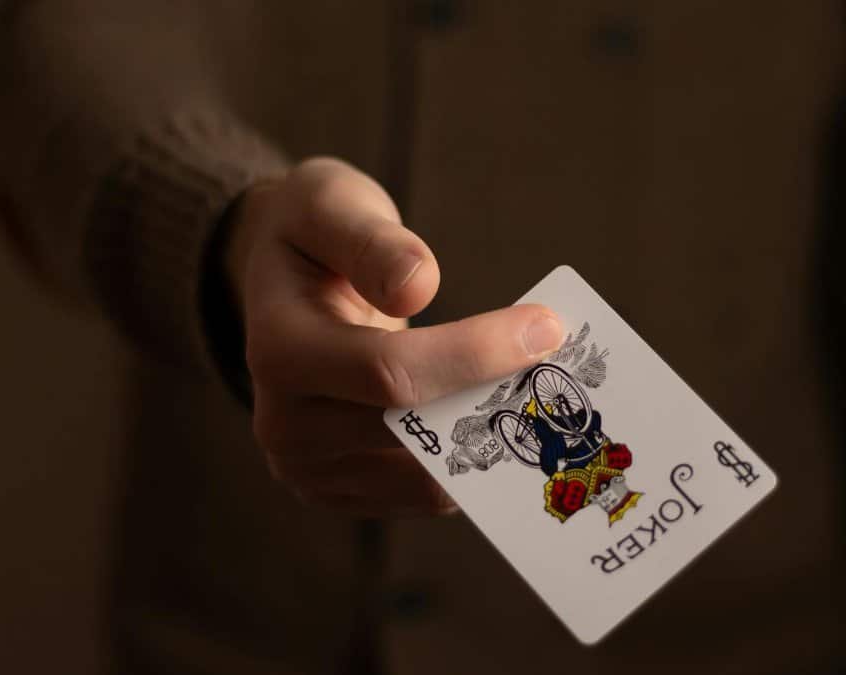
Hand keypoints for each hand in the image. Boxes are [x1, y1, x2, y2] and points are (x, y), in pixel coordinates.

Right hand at [226, 158, 563, 514]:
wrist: (279, 289)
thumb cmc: (311, 238)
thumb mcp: (329, 206)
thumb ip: (371, 241)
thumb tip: (420, 284)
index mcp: (277, 350)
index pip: (388, 372)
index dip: (474, 354)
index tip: (545, 327)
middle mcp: (285, 427)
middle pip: (415, 432)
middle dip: (497, 399)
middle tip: (568, 369)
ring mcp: (312, 472)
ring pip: (429, 480)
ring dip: (495, 440)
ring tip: (546, 396)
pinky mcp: (342, 494)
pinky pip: (425, 495)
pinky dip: (476, 464)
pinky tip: (508, 420)